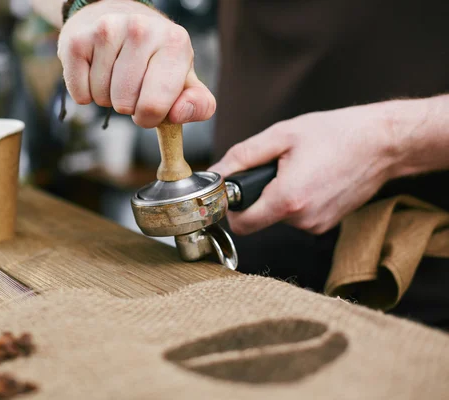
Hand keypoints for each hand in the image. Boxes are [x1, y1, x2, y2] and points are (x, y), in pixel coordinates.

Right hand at [57, 0, 215, 127]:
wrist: (117, 17)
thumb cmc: (155, 59)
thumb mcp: (185, 79)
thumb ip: (198, 104)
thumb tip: (179, 114)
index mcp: (174, 42)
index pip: (155, 105)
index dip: (150, 118)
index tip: (150, 107)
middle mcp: (141, 29)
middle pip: (124, 104)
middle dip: (128, 106)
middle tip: (132, 85)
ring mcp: (106, 30)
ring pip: (101, 98)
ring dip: (107, 97)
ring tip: (115, 75)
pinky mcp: (77, 40)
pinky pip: (80, 93)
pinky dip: (86, 93)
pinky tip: (96, 71)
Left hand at [209, 102, 400, 235]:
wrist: (383, 142)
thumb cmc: (336, 133)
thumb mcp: (281, 135)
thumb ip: (242, 156)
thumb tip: (215, 173)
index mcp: (288, 200)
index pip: (242, 225)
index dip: (232, 208)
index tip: (234, 191)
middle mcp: (303, 220)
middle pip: (260, 218)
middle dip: (258, 196)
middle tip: (274, 168)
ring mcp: (317, 225)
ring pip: (279, 217)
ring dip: (279, 196)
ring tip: (299, 169)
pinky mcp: (327, 224)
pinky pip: (298, 216)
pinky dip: (297, 200)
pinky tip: (312, 178)